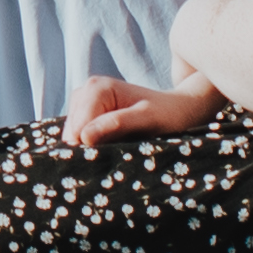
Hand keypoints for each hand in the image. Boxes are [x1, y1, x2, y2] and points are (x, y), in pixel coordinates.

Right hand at [63, 71, 224, 147]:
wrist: (180, 110)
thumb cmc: (169, 115)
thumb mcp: (147, 120)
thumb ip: (117, 125)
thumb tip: (85, 137)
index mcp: (97, 88)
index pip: (77, 129)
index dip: (89, 151)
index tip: (110, 164)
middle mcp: (86, 91)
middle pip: (72, 134)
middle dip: (88, 151)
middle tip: (114, 163)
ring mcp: (84, 104)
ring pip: (73, 138)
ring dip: (89, 152)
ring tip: (115, 157)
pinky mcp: (87, 116)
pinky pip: (79, 139)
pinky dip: (91, 150)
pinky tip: (108, 154)